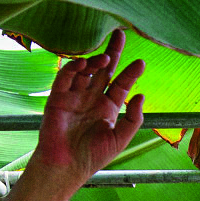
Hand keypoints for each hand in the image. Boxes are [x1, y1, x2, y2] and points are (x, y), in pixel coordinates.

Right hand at [35, 29, 145, 178]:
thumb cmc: (93, 156)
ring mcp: (75, 97)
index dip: (130, 73)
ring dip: (95, 61)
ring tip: (106, 57)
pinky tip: (85, 64)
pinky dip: (74, 68)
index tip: (140, 62)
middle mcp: (91, 99)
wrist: (66, 166)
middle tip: (120, 34)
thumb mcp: (120, 138)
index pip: (120, 85)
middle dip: (112, 52)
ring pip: (86, 71)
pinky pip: (66, 77)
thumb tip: (141, 96)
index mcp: (108, 109)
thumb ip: (133, 118)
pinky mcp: (58, 97)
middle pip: (104, 70)